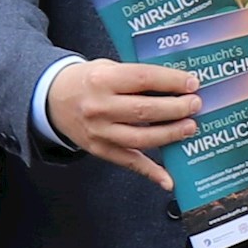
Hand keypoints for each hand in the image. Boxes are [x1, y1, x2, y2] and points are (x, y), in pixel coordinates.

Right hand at [48, 58, 205, 191]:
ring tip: (189, 128)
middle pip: (144, 110)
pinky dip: (151, 172)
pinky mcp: (100, 150)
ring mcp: (99, 132)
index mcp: (103, 79)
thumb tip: (175, 84)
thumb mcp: (107, 67)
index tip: (192, 83)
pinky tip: (170, 179)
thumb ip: (136, 75)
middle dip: (175, 109)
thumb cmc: (87, 80)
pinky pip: (129, 162)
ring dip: (169, 135)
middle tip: (195, 105)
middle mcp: (99, 107)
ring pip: (141, 138)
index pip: (143, 78)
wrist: (53, 99)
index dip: (170, 81)